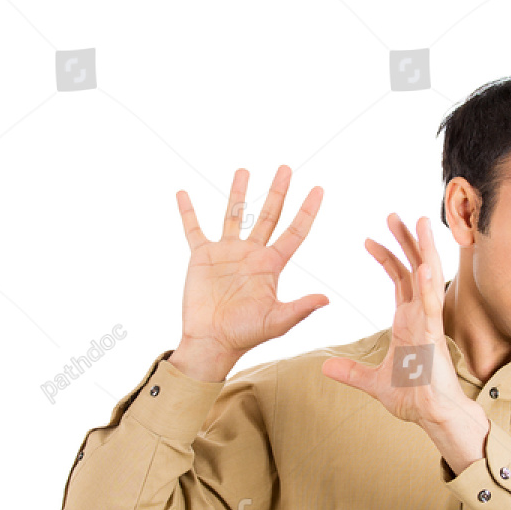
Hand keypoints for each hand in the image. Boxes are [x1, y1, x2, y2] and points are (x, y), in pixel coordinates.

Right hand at [174, 166, 328, 364]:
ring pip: (233, 215)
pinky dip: (187, 211)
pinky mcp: (202, 257)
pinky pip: (193, 229)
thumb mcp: (277, 322)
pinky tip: (183, 193)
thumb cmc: (245, 335)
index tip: (319, 188)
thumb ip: (300, 308)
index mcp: (271, 265)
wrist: (212, 342)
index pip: (294, 231)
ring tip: (243, 170)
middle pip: (268, 215)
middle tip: (286, 168)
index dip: (307, 210)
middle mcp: (251, 254)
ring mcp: (226, 252)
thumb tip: (326, 299)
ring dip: (238, 192)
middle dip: (277, 191)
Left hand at [321, 214, 476, 433]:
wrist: (431, 415)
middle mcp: (420, 315)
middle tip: (393, 214)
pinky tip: (424, 264)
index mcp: (408, 320)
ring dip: (423, 249)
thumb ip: (350, 372)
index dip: (386, 257)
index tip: (368, 239)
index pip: (398, 279)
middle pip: (413, 268)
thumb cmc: (411, 397)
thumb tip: (325, 367)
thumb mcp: (372, 382)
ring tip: (419, 221)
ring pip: (428, 277)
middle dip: (404, 241)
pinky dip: (428, 284)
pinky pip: (432, 305)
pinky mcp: (433, 335)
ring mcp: (428, 322)